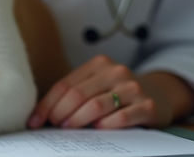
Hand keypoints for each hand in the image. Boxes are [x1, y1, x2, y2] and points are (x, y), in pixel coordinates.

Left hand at [27, 55, 193, 128]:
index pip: (65, 85)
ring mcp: (133, 88)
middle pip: (78, 94)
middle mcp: (115, 72)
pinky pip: (122, 117)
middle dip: (60, 112)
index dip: (47, 104)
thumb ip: (75, 94)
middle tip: (53, 126)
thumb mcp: (97, 86)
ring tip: (68, 128)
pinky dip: (106, 125)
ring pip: (97, 105)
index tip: (35, 120)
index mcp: (98, 64)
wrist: (159, 95)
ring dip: (78, 119)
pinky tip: (98, 129)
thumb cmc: (119, 94)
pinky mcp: (147, 105)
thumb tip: (41, 114)